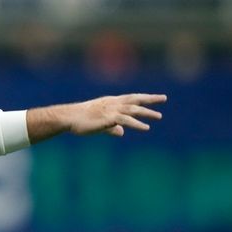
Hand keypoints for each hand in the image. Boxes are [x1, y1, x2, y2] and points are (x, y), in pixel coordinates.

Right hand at [26, 93, 166, 142]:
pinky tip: (146, 128)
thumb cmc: (80, 121)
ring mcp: (111, 109)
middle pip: (135, 100)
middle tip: (164, 98)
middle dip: (150, 99)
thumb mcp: (99, 124)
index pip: (130, 99)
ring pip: (133, 110)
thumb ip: (112, 128)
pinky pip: (127, 120)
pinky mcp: (109, 118)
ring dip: (147, 113)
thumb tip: (122, 132)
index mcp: (110, 102)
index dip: (142, 98)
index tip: (154, 98)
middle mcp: (113, 103)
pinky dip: (137, 123)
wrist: (68, 118)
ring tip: (159, 117)